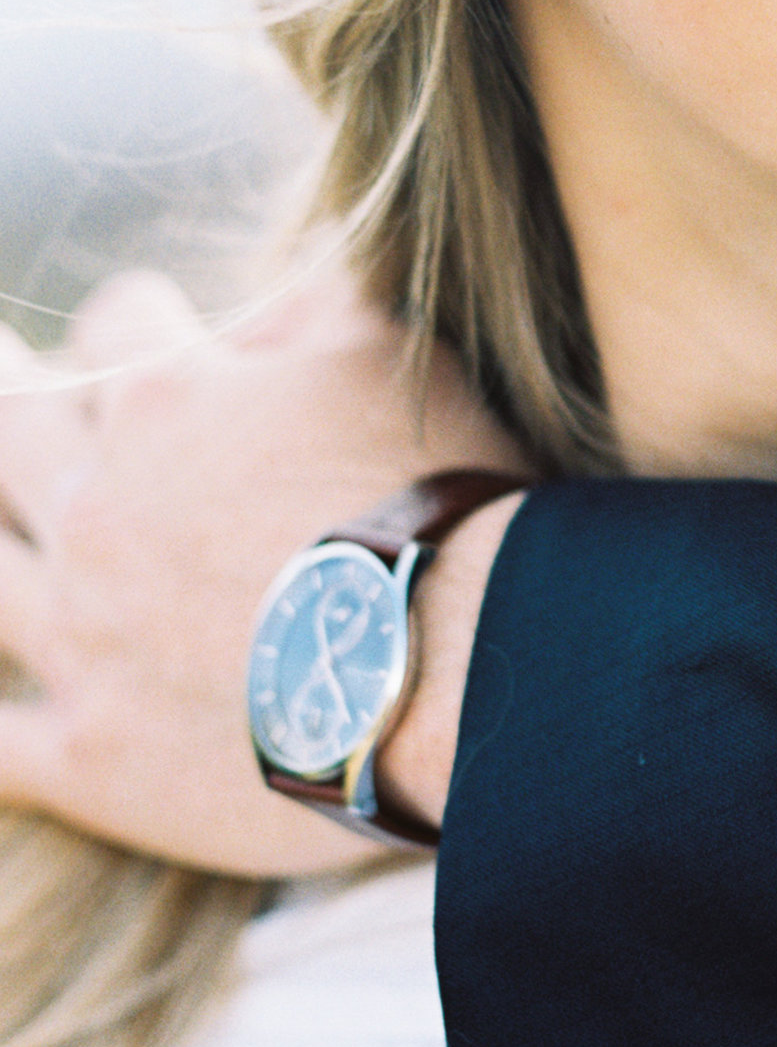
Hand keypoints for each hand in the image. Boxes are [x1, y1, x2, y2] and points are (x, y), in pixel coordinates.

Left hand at [0, 272, 527, 872]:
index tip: (159, 332)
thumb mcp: (393, 355)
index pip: (119, 323)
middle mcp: (98, 510)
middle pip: (13, 428)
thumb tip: (278, 290)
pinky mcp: (92, 756)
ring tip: (1, 539)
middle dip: (21, 400)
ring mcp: (80, 637)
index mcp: (165, 403)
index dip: (143, 320)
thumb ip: (319, 304)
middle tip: (23, 394)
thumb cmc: (444, 496)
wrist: (461, 669)